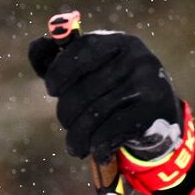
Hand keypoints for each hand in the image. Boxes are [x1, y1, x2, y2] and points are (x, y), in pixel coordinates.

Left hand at [28, 30, 183, 163]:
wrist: (158, 118)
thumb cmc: (113, 91)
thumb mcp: (88, 71)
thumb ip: (57, 60)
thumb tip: (36, 46)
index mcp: (118, 42)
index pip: (81, 49)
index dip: (59, 71)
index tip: (51, 89)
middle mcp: (136, 58)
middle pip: (83, 89)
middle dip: (66, 113)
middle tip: (67, 123)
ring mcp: (147, 83)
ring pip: (94, 114)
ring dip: (77, 137)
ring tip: (75, 147)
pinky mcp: (153, 110)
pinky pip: (110, 131)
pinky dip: (97, 147)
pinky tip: (96, 153)